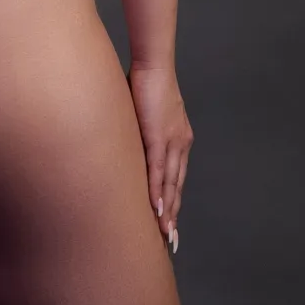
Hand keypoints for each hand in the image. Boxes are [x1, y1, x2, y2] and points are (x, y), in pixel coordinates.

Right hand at [127, 60, 192, 253]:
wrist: (152, 65)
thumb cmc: (144, 83)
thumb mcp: (142, 114)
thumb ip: (137, 131)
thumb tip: (123, 141)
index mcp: (179, 138)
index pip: (177, 177)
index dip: (174, 200)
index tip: (171, 221)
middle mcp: (181, 143)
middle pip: (177, 186)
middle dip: (173, 214)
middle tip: (170, 239)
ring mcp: (172, 142)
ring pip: (170, 183)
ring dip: (167, 210)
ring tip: (164, 233)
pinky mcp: (159, 137)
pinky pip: (158, 171)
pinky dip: (158, 191)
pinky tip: (157, 209)